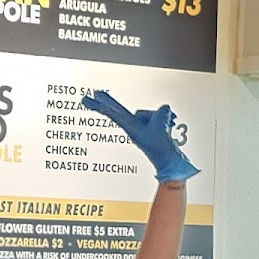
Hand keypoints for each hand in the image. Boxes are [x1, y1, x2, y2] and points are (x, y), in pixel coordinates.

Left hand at [81, 90, 199, 182]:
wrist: (170, 164)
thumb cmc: (161, 150)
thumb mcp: (159, 127)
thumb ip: (160, 113)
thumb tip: (162, 109)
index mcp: (131, 128)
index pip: (112, 113)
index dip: (101, 105)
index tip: (88, 99)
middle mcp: (134, 129)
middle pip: (119, 112)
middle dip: (108, 103)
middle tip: (95, 94)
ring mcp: (142, 130)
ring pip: (147, 114)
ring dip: (158, 118)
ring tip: (164, 128)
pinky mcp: (152, 132)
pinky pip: (157, 119)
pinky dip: (164, 121)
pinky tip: (168, 126)